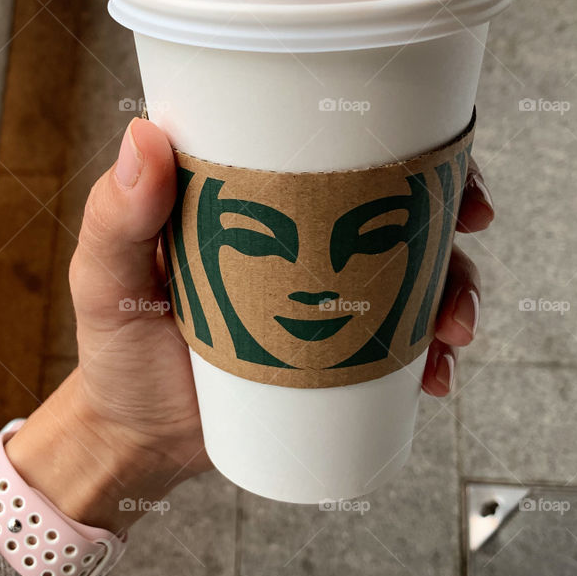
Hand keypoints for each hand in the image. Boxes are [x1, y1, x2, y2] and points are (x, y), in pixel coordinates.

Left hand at [7, 120, 493, 530]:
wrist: (137, 441)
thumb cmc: (115, 349)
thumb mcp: (105, 278)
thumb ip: (117, 216)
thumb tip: (147, 134)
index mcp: (261, 200)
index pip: (340, 151)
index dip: (406, 144)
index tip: (447, 158)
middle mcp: (306, 240)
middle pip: (400, 208)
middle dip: (452, 214)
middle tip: (471, 233)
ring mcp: (329, 299)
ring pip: (417, 276)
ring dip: (455, 291)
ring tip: (451, 330)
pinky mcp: (340, 357)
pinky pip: (404, 346)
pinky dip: (432, 356)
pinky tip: (435, 375)